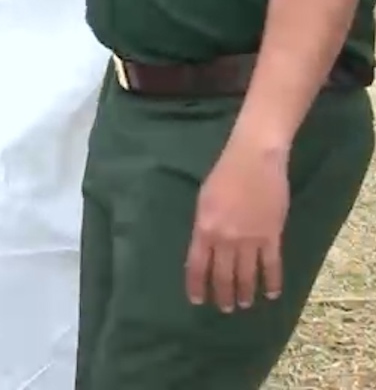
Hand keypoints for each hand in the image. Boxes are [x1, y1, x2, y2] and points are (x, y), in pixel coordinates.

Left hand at [185, 139, 289, 311]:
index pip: (196, 266)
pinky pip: (272, 266)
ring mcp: (250, 239)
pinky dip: (272, 282)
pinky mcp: (272, 236)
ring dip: (245, 293)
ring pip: (247, 275)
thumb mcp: (203, 201)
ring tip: (244, 304)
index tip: (198, 301)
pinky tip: (272, 294)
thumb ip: (204, 228)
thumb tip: (207, 249)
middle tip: (224, 308)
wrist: (254, 161)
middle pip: (222, 275)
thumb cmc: (224, 175)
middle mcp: (225, 239)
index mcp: (204, 229)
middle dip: (223, 295)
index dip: (197, 285)